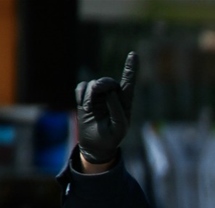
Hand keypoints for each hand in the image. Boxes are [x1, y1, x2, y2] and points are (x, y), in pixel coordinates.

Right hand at [74, 51, 137, 166]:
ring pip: (93, 84)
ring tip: (89, 109)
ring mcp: (98, 96)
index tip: (134, 54)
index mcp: (125, 102)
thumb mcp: (119, 127)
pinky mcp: (85, 98)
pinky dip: (80, 94)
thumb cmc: (112, 137)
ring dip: (90, 95)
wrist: (96, 145)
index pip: (128, 82)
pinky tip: (83, 105)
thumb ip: (117, 109)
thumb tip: (110, 92)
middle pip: (108, 81)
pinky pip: (81, 87)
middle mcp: (112, 96)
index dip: (131, 68)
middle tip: (97, 90)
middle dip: (102, 84)